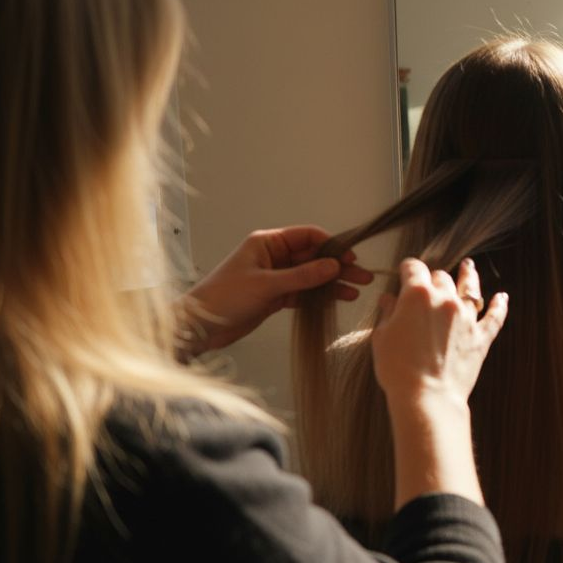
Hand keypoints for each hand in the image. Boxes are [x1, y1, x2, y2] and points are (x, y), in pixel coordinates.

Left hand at [180, 226, 372, 357]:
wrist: (200, 326)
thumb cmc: (224, 298)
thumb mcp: (266, 284)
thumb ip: (302, 276)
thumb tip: (333, 266)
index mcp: (267, 242)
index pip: (307, 236)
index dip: (331, 245)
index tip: (349, 258)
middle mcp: (274, 256)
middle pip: (313, 257)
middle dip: (338, 266)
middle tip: (362, 275)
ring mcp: (276, 277)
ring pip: (311, 276)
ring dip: (333, 282)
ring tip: (357, 290)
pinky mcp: (276, 296)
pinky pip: (304, 292)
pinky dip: (321, 296)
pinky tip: (338, 299)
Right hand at [371, 258, 506, 403]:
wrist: (427, 396)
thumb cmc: (398, 368)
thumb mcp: (382, 337)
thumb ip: (388, 313)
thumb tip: (388, 299)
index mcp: (417, 295)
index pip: (413, 268)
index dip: (407, 269)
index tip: (404, 273)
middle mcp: (445, 299)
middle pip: (441, 277)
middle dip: (433, 279)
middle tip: (428, 287)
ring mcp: (466, 317)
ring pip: (470, 288)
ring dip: (468, 276)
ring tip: (469, 267)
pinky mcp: (481, 336)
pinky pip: (494, 316)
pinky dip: (499, 306)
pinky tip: (502, 297)